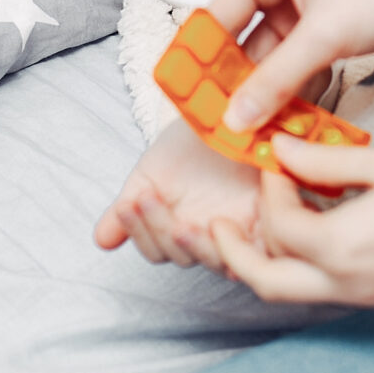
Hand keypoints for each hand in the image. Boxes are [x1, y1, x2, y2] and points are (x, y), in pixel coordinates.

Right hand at [95, 120, 259, 269]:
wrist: (233, 110)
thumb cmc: (193, 142)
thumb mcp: (154, 171)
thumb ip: (128, 206)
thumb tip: (100, 241)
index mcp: (180, 227)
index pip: (157, 250)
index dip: (140, 232)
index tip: (128, 204)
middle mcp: (210, 236)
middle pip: (182, 257)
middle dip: (162, 232)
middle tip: (147, 201)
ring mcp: (242, 232)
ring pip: (216, 261)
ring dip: (194, 245)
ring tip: (182, 224)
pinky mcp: (273, 225)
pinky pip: (256, 250)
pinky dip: (237, 242)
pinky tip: (219, 223)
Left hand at [198, 136, 373, 307]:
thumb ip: (327, 163)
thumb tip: (283, 151)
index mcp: (344, 250)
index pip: (278, 224)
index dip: (268, 187)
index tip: (275, 157)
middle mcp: (350, 285)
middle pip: (266, 282)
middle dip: (235, 253)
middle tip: (216, 223)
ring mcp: (371, 298)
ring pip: (294, 292)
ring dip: (268, 261)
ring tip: (254, 226)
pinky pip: (328, 288)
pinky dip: (306, 264)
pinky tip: (311, 228)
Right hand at [206, 0, 373, 132]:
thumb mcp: (327, 35)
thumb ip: (276, 79)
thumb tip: (234, 118)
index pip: (214, 19)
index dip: (200, 65)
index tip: (191, 107)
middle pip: (239, 43)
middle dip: (233, 88)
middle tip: (222, 131)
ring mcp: (302, 4)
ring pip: (270, 60)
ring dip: (265, 97)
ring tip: (253, 138)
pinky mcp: (327, 28)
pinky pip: (297, 66)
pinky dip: (292, 93)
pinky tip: (286, 126)